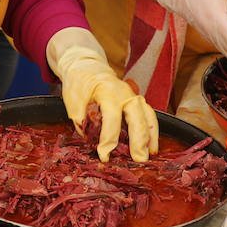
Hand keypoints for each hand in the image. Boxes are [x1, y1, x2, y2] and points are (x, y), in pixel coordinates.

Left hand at [47, 27, 158, 160]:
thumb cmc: (79, 84)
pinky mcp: (137, 101)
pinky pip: (149, 116)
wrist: (87, 67)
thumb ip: (82, 120)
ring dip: (149, 137)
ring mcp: (133, 96)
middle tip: (138, 160)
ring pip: (147, 116)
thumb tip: (90, 139)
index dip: (108, 138)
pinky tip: (153, 147)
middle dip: (138, 140)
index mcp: (106, 91)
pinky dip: (152, 131)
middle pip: (136, 117)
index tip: (105, 156)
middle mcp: (124, 93)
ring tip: (149, 156)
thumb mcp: (73, 101)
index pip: (111, 117)